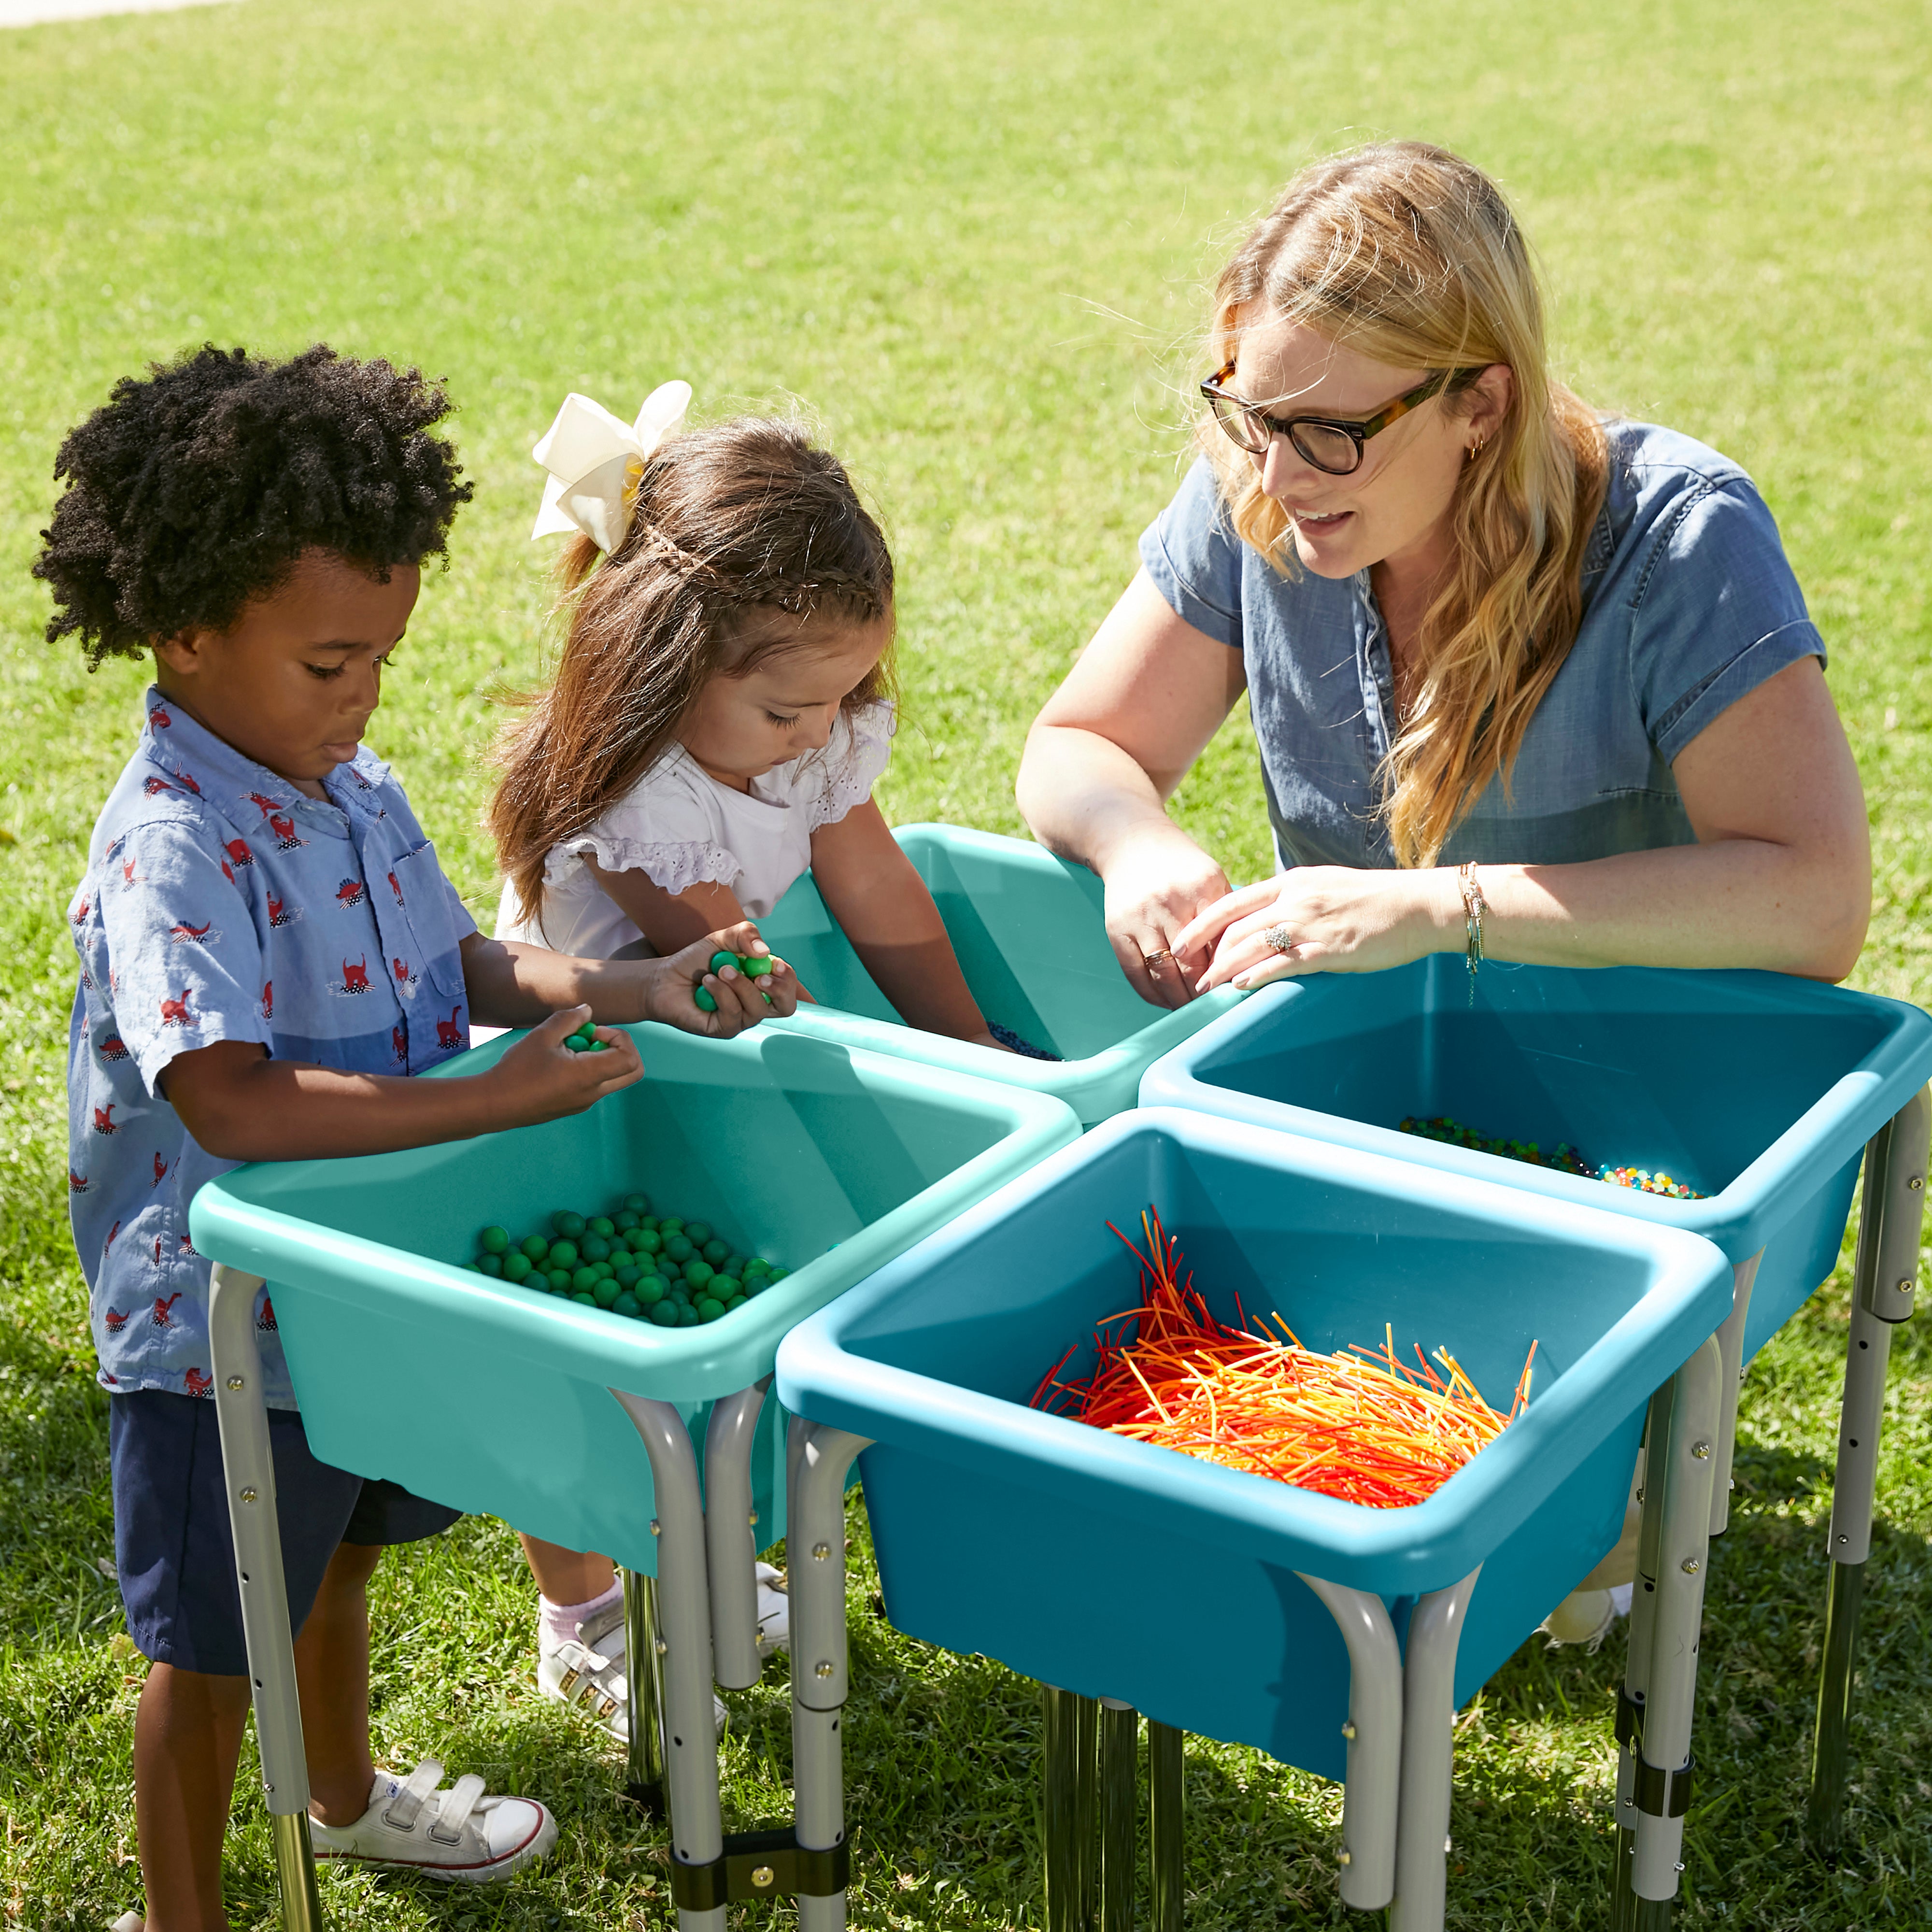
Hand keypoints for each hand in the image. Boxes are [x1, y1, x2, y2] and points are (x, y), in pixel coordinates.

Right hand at [485, 1006, 645, 1124]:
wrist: (494, 1104)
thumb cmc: (517, 1070)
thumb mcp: (542, 1035)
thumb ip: (569, 1019)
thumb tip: (587, 1011)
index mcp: (589, 1076)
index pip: (631, 1058)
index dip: (620, 1038)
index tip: (594, 1032)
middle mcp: (593, 1093)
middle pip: (632, 1071)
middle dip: (619, 1048)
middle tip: (591, 1039)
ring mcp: (585, 1102)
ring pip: (613, 1077)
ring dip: (600, 1057)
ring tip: (567, 1048)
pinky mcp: (575, 1105)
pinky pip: (595, 1084)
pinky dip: (588, 1068)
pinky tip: (558, 1061)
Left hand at [637, 924, 800, 1034]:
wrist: (664, 978)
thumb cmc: (695, 962)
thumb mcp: (722, 940)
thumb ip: (745, 935)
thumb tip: (765, 952)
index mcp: (761, 983)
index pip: (788, 987)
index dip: (788, 977)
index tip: (775, 963)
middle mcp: (755, 1004)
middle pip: (786, 1007)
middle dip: (778, 989)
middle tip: (760, 975)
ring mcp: (740, 1019)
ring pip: (756, 1009)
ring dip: (739, 984)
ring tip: (720, 969)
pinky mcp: (722, 1029)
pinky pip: (733, 1013)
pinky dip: (721, 992)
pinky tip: (707, 981)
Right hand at [1098, 826, 1233, 1009]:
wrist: (1131, 842)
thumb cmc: (1181, 867)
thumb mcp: (1211, 879)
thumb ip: (1226, 917)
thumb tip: (1243, 964)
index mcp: (1202, 889)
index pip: (1220, 945)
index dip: (1228, 975)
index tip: (1235, 994)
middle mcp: (1170, 903)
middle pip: (1192, 965)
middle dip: (1204, 994)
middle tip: (1215, 1010)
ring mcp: (1140, 917)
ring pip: (1163, 974)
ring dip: (1178, 1000)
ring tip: (1192, 1011)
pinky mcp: (1117, 929)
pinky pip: (1135, 973)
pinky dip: (1151, 994)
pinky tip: (1165, 1001)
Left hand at [1182, 866, 1457, 991]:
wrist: (1420, 905)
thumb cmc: (1375, 900)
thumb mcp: (1325, 887)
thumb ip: (1293, 899)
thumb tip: (1264, 918)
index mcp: (1292, 882)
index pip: (1233, 901)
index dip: (1202, 923)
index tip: (1181, 941)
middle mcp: (1297, 898)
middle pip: (1237, 927)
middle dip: (1207, 953)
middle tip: (1188, 975)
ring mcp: (1313, 923)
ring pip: (1255, 945)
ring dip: (1225, 969)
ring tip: (1205, 988)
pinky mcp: (1332, 948)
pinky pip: (1287, 962)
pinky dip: (1260, 974)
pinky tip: (1241, 986)